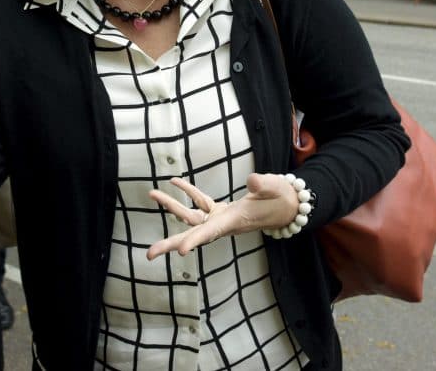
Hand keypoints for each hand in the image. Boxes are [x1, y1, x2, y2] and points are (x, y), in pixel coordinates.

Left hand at [146, 173, 297, 259]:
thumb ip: (264, 185)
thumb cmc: (282, 198)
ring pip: (191, 216)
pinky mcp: (220, 211)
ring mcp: (220, 218)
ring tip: (152, 194)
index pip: (212, 232)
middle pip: (193, 235)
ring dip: (171, 206)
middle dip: (171, 244)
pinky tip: (174, 181)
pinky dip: (187, 192)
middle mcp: (223, 223)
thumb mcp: (275, 189)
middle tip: (149, 254)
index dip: (196, 241)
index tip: (180, 251)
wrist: (286, 205)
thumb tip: (252, 180)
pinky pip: (200, 202)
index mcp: (234, 221)